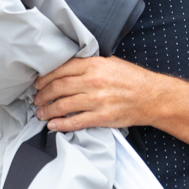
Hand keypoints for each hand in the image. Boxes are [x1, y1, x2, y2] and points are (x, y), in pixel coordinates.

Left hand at [32, 56, 164, 131]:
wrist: (153, 97)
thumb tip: (68, 68)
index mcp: (94, 65)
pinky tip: (53, 126)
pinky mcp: (102, 117)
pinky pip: (75, 121)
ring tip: (41, 113)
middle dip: (43, 94)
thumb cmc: (133, 79)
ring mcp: (97, 100)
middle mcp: (93, 81)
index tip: (38, 83)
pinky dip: (61, 125)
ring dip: (48, 110)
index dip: (45, 77)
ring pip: (63, 105)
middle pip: (58, 87)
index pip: (61, 69)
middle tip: (36, 99)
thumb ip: (90, 65)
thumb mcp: (111, 63)